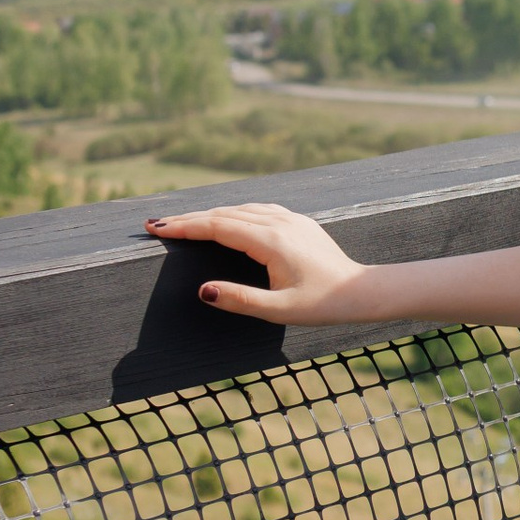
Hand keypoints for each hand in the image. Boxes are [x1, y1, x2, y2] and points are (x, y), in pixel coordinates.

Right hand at [145, 201, 369, 323]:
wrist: (363, 291)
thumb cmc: (324, 304)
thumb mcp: (279, 311)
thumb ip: (240, 300)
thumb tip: (202, 290)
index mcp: (271, 241)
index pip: (217, 225)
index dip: (184, 226)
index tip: (156, 228)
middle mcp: (279, 222)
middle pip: (223, 213)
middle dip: (189, 218)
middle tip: (156, 225)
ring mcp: (290, 219)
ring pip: (240, 208)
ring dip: (209, 213)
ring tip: (182, 222)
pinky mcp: (298, 222)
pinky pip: (257, 210)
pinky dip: (232, 212)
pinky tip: (223, 218)